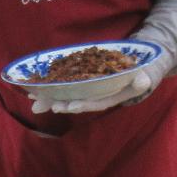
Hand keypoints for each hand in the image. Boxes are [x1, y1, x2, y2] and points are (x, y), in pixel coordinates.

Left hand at [30, 69, 155, 114]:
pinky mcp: (79, 81)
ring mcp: (86, 90)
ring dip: (49, 98)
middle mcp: (95, 96)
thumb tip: (142, 80)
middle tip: (44, 105)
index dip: (83, 105)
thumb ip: (142, 80)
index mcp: (109, 98)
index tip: (70, 106)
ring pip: (65, 96)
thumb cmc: (140, 74)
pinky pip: (62, 85)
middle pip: (76, 102)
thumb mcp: (144, 77)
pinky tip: (33, 87)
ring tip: (34, 99)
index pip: (95, 103)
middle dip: (60, 104)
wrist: (135, 69)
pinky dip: (49, 86)